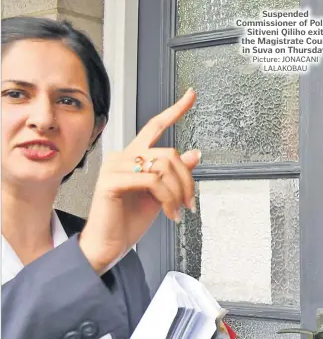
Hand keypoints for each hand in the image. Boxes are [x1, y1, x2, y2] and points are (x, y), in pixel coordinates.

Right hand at [79, 89, 200, 273]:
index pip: (156, 126)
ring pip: (164, 166)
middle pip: (169, 153)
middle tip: (190, 202)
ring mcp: (115, 166)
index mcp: (134, 156)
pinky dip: (168, 199)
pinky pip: (152, 181)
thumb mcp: (162, 194)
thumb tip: (196, 153)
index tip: (191, 94)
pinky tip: (169, 214)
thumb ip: (175, 173)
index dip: (175, 110)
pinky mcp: (111, 180)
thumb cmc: (129, 220)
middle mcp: (123, 156)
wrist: (110, 244)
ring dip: (179, 192)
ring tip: (178, 211)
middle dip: (187, 180)